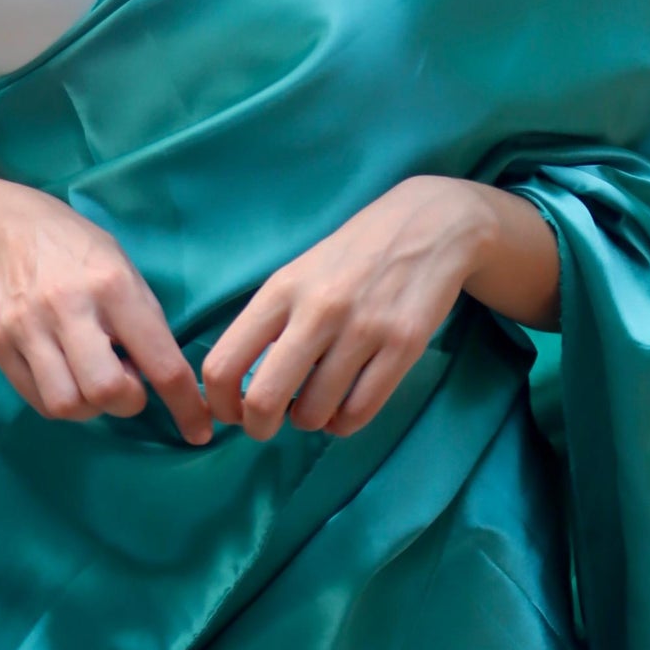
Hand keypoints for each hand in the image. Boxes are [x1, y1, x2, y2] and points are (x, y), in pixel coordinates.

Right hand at [0, 159, 212, 444]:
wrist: (14, 225)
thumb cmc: (83, 253)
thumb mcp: (128, 274)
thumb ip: (145, 326)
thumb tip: (165, 385)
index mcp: (113, 286)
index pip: (159, 363)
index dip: (185, 405)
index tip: (198, 429)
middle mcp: (68, 306)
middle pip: (106, 392)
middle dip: (126, 401)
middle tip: (126, 380)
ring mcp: (27, 326)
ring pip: (67, 405)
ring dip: (90, 406)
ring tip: (91, 376)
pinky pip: (37, 400)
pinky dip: (61, 400)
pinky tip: (66, 373)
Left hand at [202, 177, 558, 440]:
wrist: (430, 222)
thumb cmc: (353, 255)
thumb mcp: (299, 273)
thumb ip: (270, 322)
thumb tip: (240, 385)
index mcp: (281, 290)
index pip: (223, 363)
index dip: (218, 403)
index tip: (231, 412)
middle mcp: (318, 309)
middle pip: (264, 399)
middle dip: (259, 427)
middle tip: (267, 426)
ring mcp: (363, 329)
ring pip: (314, 413)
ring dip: (310, 421)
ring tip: (317, 403)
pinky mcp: (404, 345)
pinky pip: (358, 413)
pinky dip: (344, 423)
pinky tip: (344, 406)